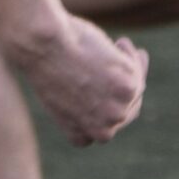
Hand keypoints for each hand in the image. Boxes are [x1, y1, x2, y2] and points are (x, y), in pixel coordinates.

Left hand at [10, 15, 147, 146]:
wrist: (42, 45)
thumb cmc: (42, 61)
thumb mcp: (59, 91)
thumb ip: (80, 100)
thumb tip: (103, 86)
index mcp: (79, 135)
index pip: (104, 128)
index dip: (110, 108)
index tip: (116, 94)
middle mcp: (101, 131)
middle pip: (125, 111)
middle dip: (128, 91)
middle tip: (133, 74)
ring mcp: (116, 112)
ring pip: (135, 89)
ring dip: (132, 68)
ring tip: (123, 47)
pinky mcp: (127, 88)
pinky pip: (135, 68)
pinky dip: (128, 53)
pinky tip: (120, 42)